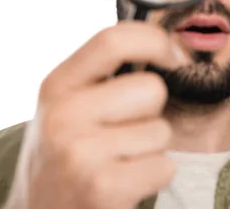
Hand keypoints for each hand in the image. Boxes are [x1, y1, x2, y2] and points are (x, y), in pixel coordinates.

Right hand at [4, 21, 187, 208]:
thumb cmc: (62, 157)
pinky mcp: (103, 188)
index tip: (173, 55)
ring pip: (161, 131)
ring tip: (119, 160)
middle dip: (151, 111)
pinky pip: (165, 167)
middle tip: (125, 132)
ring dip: (151, 149)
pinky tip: (124, 183)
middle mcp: (63, 114)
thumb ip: (100, 76)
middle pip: (151, 89)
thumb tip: (166, 45)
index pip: (114, 40)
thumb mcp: (64, 107)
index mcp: (56, 86)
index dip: (155, 41)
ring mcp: (81, 152)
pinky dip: (154, 177)